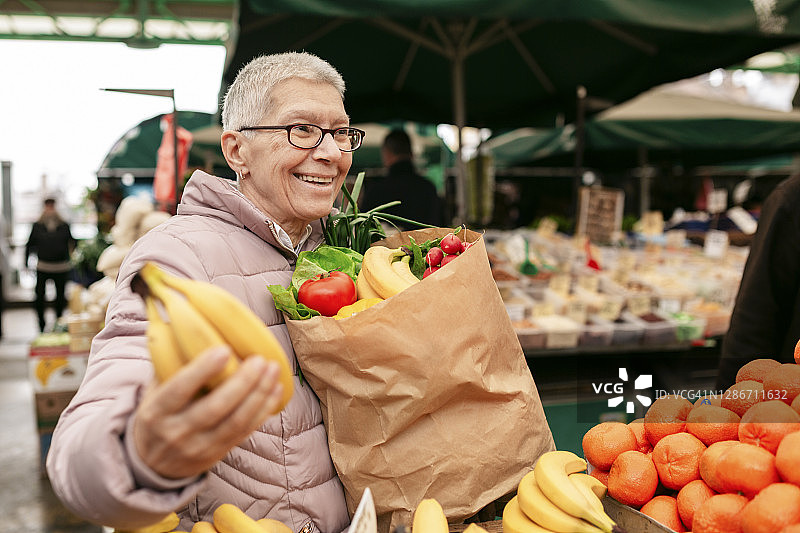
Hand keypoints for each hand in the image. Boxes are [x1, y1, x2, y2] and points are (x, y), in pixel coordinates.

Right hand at [132, 347, 283, 478]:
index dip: (202, 370)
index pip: (179, 390)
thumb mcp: (152, 391)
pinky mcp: (218, 453)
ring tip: (273, 370)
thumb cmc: (157, 414)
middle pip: (214, 408)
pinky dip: (262, 410)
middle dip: (242, 383)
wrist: (152, 463)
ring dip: (259, 395)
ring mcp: (199, 446)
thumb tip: (186, 323)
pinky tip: (274, 390)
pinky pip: (244, 432)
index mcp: (156, 411)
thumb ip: (168, 364)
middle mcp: (177, 431)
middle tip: (260, 360)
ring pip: (235, 422)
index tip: (224, 349)